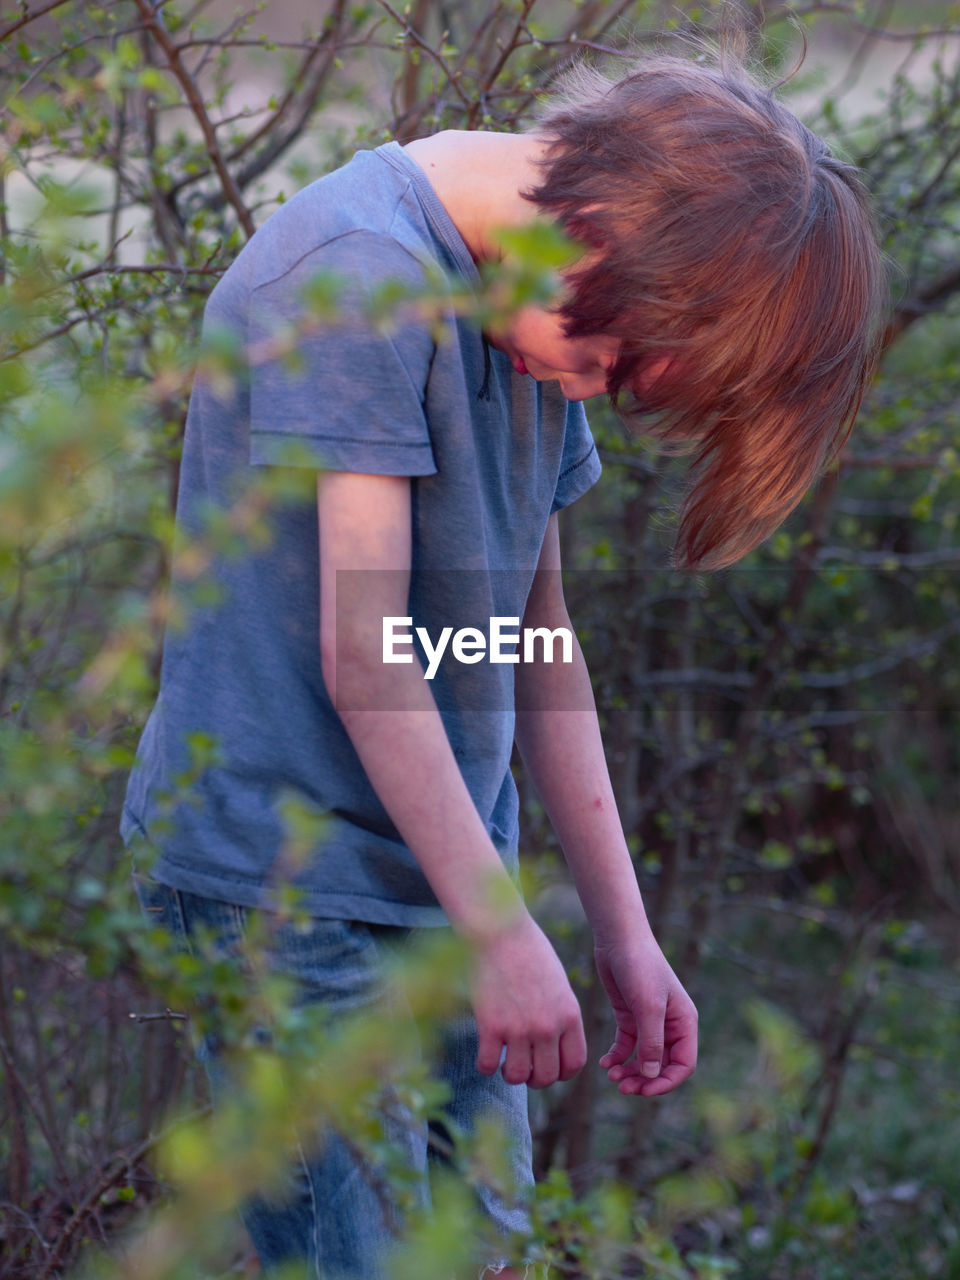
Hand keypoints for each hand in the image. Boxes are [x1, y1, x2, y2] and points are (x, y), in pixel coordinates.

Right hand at [471, 913, 586, 1089]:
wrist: (500, 929)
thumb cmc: (529, 952)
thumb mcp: (558, 984)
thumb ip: (560, 1015)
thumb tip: (555, 1044)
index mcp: (569, 1014)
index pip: (574, 1064)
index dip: (561, 1073)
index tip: (548, 1066)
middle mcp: (547, 1026)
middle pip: (547, 1077)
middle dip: (535, 1078)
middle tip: (524, 1066)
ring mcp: (519, 1028)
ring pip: (518, 1076)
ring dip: (510, 1074)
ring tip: (504, 1061)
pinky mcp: (490, 1025)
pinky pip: (488, 1065)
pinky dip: (485, 1065)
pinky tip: (485, 1053)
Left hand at [594, 934, 697, 1096]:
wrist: (618, 939)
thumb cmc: (640, 967)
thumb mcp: (648, 1006)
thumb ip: (652, 1042)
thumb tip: (652, 1076)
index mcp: (685, 1022)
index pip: (684, 1064)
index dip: (666, 1082)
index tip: (644, 1091)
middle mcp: (670, 1025)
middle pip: (663, 1065)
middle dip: (645, 1080)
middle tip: (623, 1088)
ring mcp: (649, 1021)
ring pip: (644, 1059)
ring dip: (631, 1071)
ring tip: (612, 1076)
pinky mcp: (630, 1016)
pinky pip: (628, 1046)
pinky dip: (618, 1057)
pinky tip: (605, 1063)